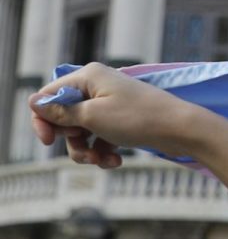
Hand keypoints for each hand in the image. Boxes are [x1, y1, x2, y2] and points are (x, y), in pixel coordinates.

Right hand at [27, 63, 207, 166]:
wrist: (182, 130)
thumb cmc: (138, 119)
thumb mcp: (92, 117)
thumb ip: (61, 112)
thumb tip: (34, 102)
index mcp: (88, 76)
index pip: (49, 96)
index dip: (44, 120)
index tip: (49, 141)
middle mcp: (98, 86)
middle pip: (64, 117)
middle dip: (70, 140)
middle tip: (85, 151)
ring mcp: (111, 104)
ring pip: (82, 132)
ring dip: (86, 151)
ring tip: (100, 160)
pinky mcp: (121, 120)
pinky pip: (100, 138)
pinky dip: (102, 152)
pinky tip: (114, 162)